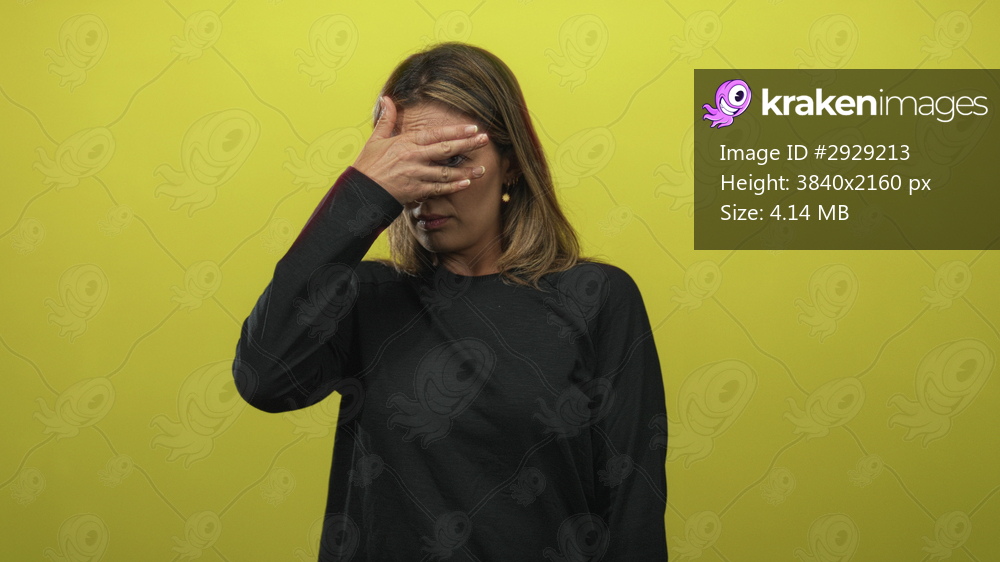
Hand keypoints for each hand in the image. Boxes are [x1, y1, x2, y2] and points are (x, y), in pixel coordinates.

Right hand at [352, 96, 488, 204]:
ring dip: (465, 171)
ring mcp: (416, 175)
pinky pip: (438, 189)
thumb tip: (387, 99)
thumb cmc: (368, 165)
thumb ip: (387, 119)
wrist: (361, 191)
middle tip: (484, 140)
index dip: (455, 131)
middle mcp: (413, 157)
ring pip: (446, 172)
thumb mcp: (376, 139)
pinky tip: (466, 184)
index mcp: (406, 142)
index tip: (472, 127)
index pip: (436, 134)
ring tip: (482, 169)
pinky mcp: (416, 191)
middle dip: (467, 145)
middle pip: (445, 150)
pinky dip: (453, 187)